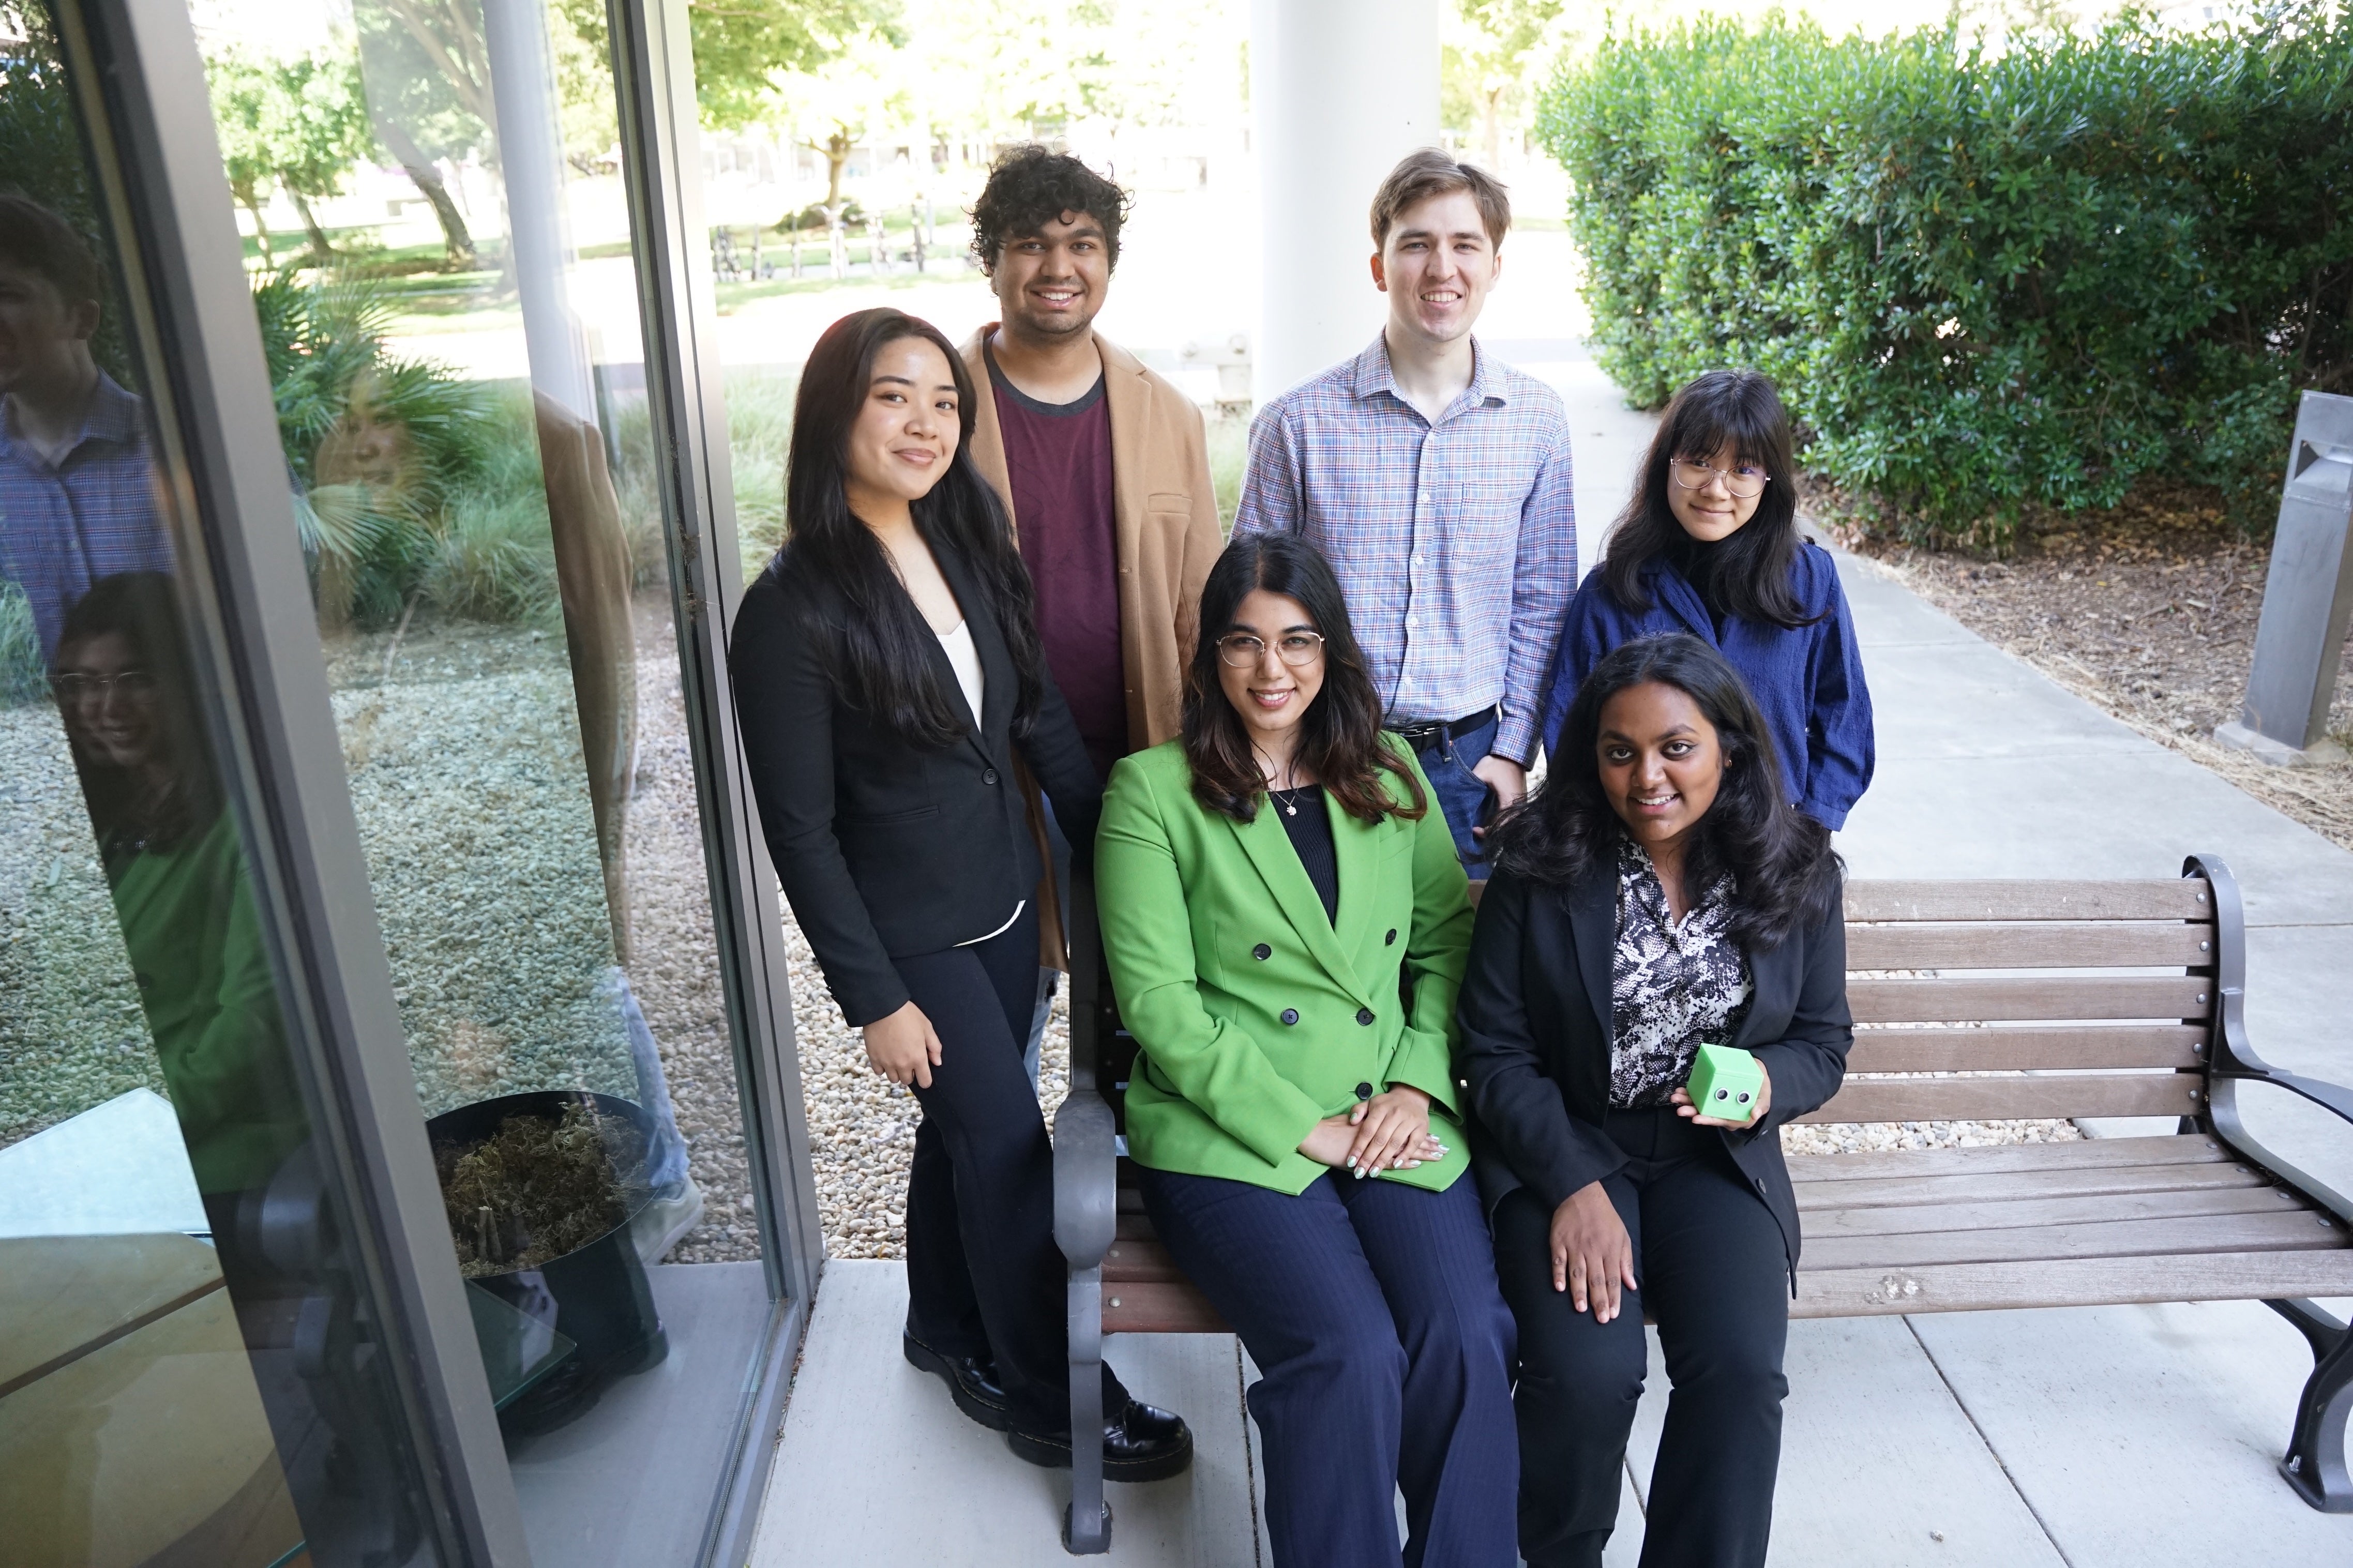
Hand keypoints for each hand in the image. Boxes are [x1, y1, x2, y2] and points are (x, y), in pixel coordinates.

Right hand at [863, 1001, 943, 1088]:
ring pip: (893, 1079)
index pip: (925, 1082)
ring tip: (897, 1059)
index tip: (924, 1073)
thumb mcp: (927, 1027)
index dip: (926, 1079)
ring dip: (896, 1072)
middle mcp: (902, 1064)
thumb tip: (937, 1062)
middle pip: (907, 1081)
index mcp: (918, 1058)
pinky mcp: (874, 1058)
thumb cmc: (907, 1015)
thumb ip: (934, 1047)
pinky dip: (882, 1068)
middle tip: (909, 1060)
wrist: (883, 1007)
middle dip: (910, 1073)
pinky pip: (879, 1072)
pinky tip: (885, 1057)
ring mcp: (887, 1062)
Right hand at [1299, 1111, 1442, 1171]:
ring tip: (1439, 1155)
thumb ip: (1366, 1129)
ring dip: (1422, 1153)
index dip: (1418, 1135)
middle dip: (1426, 1144)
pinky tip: (1416, 1163)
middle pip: (1407, 1139)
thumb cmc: (1331, 1131)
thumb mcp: (1351, 1126)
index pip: (1402, 1130)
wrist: (1317, 1135)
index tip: (1434, 1138)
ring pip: (1403, 1148)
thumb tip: (1375, 1133)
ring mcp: (1376, 1145)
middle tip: (1443, 1147)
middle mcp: (1380, 1133)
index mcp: (1378, 1125)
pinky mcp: (1369, 1155)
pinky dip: (1404, 1161)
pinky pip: (1390, 1159)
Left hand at [1344, 1084, 1443, 1177]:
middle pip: (1379, 1139)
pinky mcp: (1422, 1127)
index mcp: (1380, 1108)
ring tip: (1373, 1172)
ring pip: (1395, 1143)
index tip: (1351, 1162)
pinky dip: (1405, 1155)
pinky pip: (1413, 1144)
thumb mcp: (1371, 1102)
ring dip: (1383, 1160)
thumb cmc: (1387, 1104)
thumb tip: (1352, 1121)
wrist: (1412, 1096)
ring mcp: (1409, 1120)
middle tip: (1360, 1173)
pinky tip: (1395, 1165)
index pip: (1367, 1130)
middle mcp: (1395, 1113)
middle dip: (1368, 1158)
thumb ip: (1358, 1110)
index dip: (1359, 1147)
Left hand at [1468, 753, 1526, 839]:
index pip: (1500, 825)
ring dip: (1497, 826)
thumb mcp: (1481, 773)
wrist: (1513, 754)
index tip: (1475, 829)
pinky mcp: (1520, 801)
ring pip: (1510, 822)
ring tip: (1483, 828)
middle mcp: (1518, 806)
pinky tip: (1491, 820)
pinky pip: (1511, 816)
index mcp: (1509, 801)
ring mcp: (1520, 804)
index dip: (1488, 832)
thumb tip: (1458, 794)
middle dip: (1492, 832)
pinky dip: (1502, 820)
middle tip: (1477, 831)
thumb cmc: (1498, 763)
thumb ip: (1471, 785)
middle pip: (1506, 827)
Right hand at [1550, 1182, 1636, 1321]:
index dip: (1614, 1297)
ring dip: (1579, 1291)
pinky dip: (1558, 1274)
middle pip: (1597, 1279)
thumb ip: (1626, 1262)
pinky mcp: (1558, 1241)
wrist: (1581, 1193)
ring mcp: (1574, 1246)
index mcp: (1610, 1249)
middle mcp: (1593, 1250)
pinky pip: (1558, 1260)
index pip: (1613, 1278)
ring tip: (1581, 1309)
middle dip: (1599, 1300)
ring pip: (1577, 1272)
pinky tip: (1559, 1287)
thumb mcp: (1622, 1236)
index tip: (1613, 1315)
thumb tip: (1631, 1285)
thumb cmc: (1605, 1217)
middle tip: (1600, 1319)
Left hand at [1672, 1060, 1771, 1127]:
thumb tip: (1755, 1114)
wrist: (1758, 1077)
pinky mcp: (1712, 1094)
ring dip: (1687, 1102)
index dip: (1707, 1120)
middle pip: (1706, 1114)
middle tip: (1680, 1109)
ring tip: (1676, 1097)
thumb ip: (1760, 1106)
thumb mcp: (1764, 1099)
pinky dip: (1690, 1093)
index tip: (1695, 1118)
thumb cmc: (1761, 1091)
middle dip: (1692, 1111)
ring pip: (1699, 1105)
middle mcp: (1723, 1113)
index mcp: (1735, 1118)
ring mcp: (1716, 1104)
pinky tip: (1681, 1090)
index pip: (1720, 1121)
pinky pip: (1699, 1095)